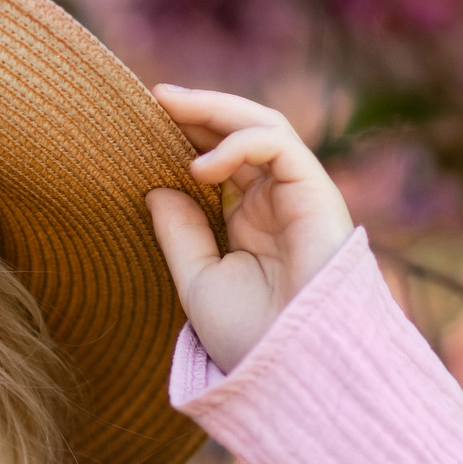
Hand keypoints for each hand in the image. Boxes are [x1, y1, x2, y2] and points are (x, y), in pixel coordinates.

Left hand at [145, 85, 353, 372]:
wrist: (293, 368)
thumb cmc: (249, 338)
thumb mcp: (198, 281)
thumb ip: (180, 233)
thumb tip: (156, 188)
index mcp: (250, 223)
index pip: (221, 160)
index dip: (188, 135)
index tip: (145, 119)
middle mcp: (276, 204)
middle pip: (241, 135)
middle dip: (200, 110)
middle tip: (158, 95)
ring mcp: (298, 196)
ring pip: (264, 128)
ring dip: (217, 111)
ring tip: (172, 105)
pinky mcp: (317, 193)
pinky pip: (280, 145)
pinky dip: (240, 143)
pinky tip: (202, 166)